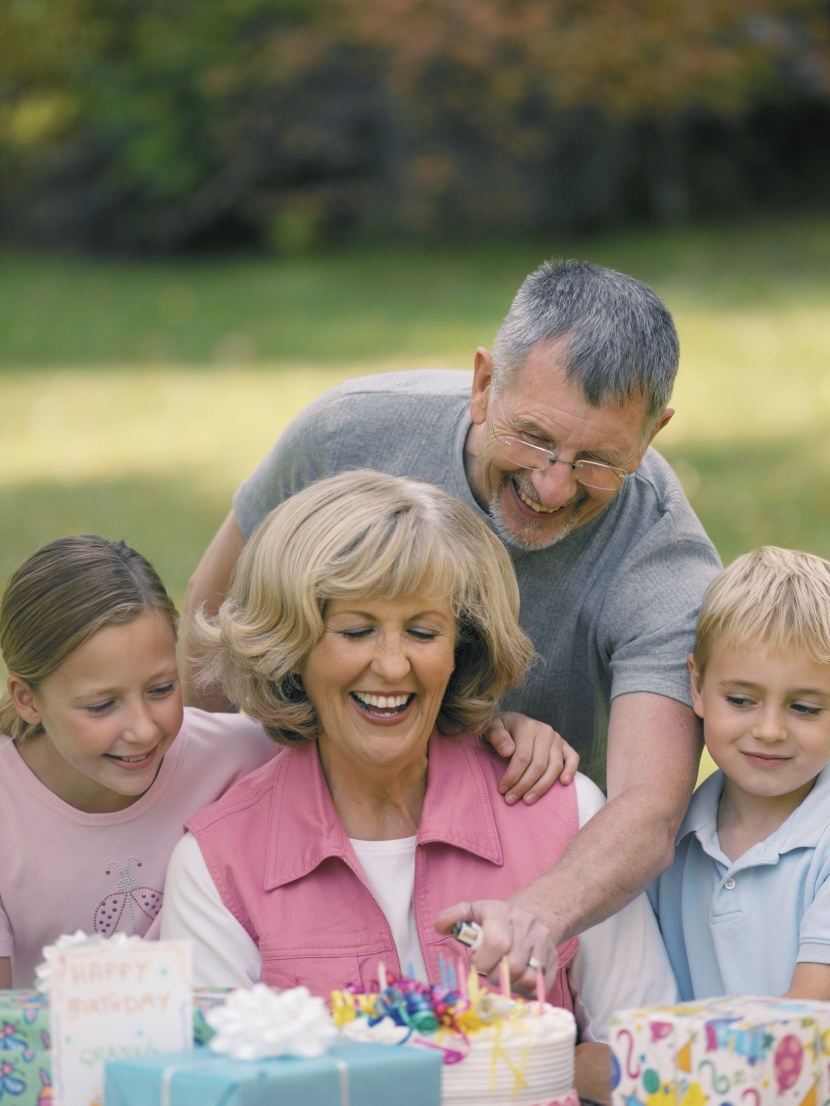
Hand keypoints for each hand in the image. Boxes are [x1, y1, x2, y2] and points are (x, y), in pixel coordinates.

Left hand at [434, 898, 557, 996]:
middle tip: (489, 972)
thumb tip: (438, 926)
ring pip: (528, 978)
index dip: (484, 961)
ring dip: (511, 985)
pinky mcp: (553, 960)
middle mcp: (526, 926)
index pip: (497, 943)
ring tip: (503, 976)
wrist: (535, 913)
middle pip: (513, 966)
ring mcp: (542, 944)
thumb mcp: (474, 910)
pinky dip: (525, 990)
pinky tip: (517, 981)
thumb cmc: (497, 918)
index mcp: (502, 914)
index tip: (477, 962)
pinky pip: (540, 986)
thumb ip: (453, 917)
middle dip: (495, 976)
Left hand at [487, 712, 578, 804]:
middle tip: (511, 799)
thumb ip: (497, 737)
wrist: (514, 722)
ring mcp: (557, 739)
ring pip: (554, 767)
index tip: (502, 790)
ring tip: (528, 800)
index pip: (522, 757)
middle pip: (538, 765)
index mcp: (528, 726)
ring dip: (542, 787)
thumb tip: (507, 751)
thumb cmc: (502, 729)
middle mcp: (545, 731)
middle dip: (524, 785)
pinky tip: (563, 783)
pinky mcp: (565, 745)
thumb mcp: (492, 727)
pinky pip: (573, 758)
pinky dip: (571, 770)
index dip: (512, 776)